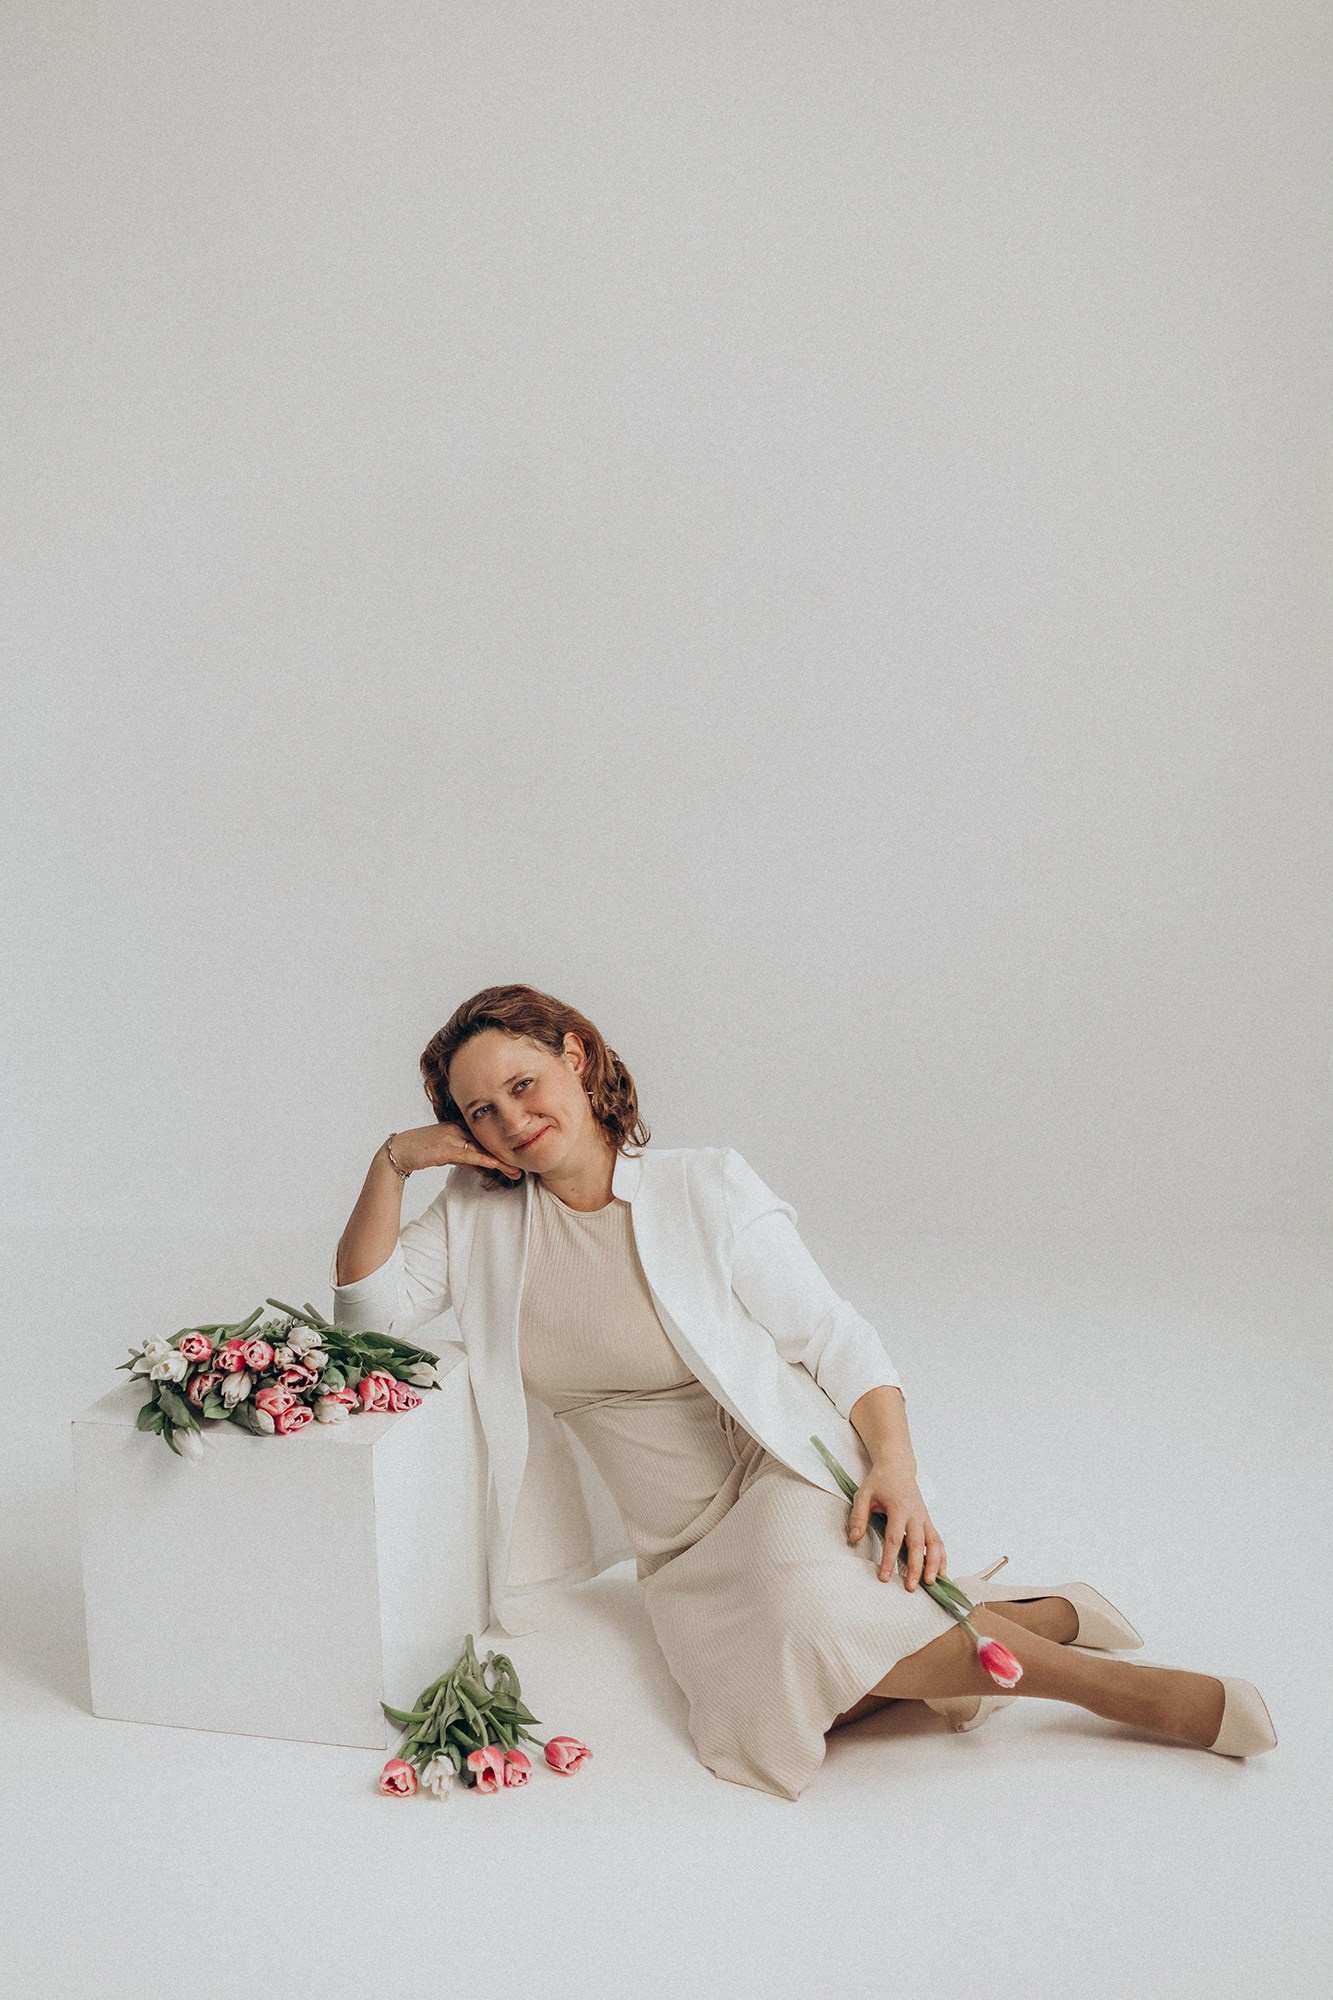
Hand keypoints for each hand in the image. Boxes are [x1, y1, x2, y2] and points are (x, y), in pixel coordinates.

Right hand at [389, 1122, 521, 1180]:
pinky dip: (485, 1160)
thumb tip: (482, 1166)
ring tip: (516, 1172)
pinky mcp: (445, 1148)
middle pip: (489, 1141)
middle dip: (507, 1154)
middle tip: (523, 1166)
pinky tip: (497, 1166)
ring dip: (501, 1161)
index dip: (503, 1147)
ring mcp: (452, 1137)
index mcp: (459, 1126)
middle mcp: (458, 1128)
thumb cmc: (421, 1151)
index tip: (518, 1157)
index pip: (486, 1136)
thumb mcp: (447, 1154)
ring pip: (483, 1148)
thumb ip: (465, 1158)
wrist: (397, 1151)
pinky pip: (470, 1155)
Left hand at [847, 1460, 946, 1588]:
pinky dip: (942, 1556)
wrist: (898, 1467)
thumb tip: (854, 1539)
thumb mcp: (864, 1495)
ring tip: (931, 1584)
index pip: (894, 1538)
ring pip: (933, 1543)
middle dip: (915, 1567)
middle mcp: (915, 1514)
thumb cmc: (879, 1482)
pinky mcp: (928, 1521)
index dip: (890, 1559)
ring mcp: (924, 1517)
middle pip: (917, 1544)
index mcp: (898, 1507)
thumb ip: (858, 1517)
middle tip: (911, 1587)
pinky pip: (938, 1540)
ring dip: (934, 1564)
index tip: (884, 1577)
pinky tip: (942, 1573)